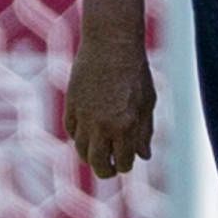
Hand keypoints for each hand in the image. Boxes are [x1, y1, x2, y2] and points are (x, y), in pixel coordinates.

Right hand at [63, 21, 155, 179]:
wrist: (110, 45)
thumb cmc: (135, 72)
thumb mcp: (147, 102)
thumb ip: (144, 131)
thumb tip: (143, 156)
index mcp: (125, 125)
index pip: (124, 161)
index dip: (126, 165)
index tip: (128, 162)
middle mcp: (102, 125)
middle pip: (98, 163)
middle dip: (106, 171)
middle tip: (111, 170)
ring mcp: (84, 116)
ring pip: (81, 150)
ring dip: (90, 157)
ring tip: (100, 155)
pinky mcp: (71, 106)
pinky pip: (72, 132)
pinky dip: (79, 138)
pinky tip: (88, 137)